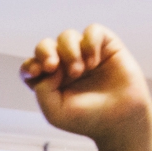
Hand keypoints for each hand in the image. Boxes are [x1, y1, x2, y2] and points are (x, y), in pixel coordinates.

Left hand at [19, 24, 151, 143]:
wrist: (121, 119)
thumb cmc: (87, 119)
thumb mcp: (55, 112)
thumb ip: (42, 90)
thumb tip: (51, 66)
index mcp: (50, 82)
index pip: (31, 66)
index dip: (30, 65)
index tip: (37, 72)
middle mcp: (65, 66)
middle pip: (45, 46)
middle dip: (44, 52)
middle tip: (52, 66)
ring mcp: (85, 54)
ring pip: (67, 36)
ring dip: (69, 51)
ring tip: (78, 70)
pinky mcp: (106, 46)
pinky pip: (92, 31)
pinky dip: (89, 43)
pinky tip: (93, 62)